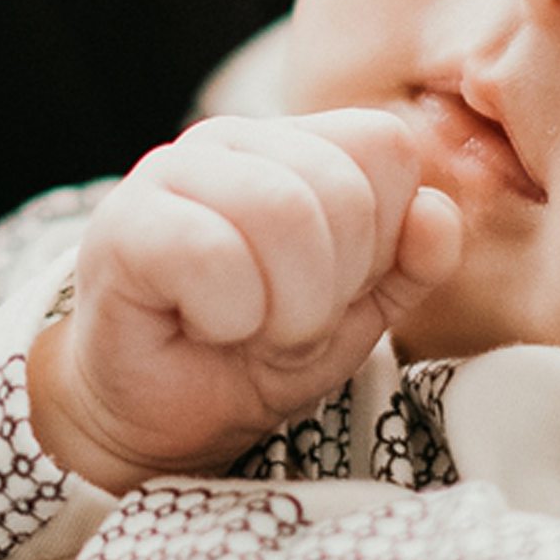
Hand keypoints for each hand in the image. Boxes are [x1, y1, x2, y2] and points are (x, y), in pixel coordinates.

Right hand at [27, 109, 460, 487]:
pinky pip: (213, 253)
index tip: (336, 292)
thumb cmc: (251, 356)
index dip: (383, 238)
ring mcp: (171, 172)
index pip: (387, 146)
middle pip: (343, 187)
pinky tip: (203, 325)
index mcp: (296, 145)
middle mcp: (232, 140)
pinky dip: (228, 315)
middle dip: (332, 287)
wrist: (156, 419)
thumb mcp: (357, 315)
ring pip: (282, 212)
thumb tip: (437, 214)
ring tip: (249, 329)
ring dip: (284, 308)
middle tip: (287, 325)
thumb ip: (411, 263)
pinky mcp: (122, 222)